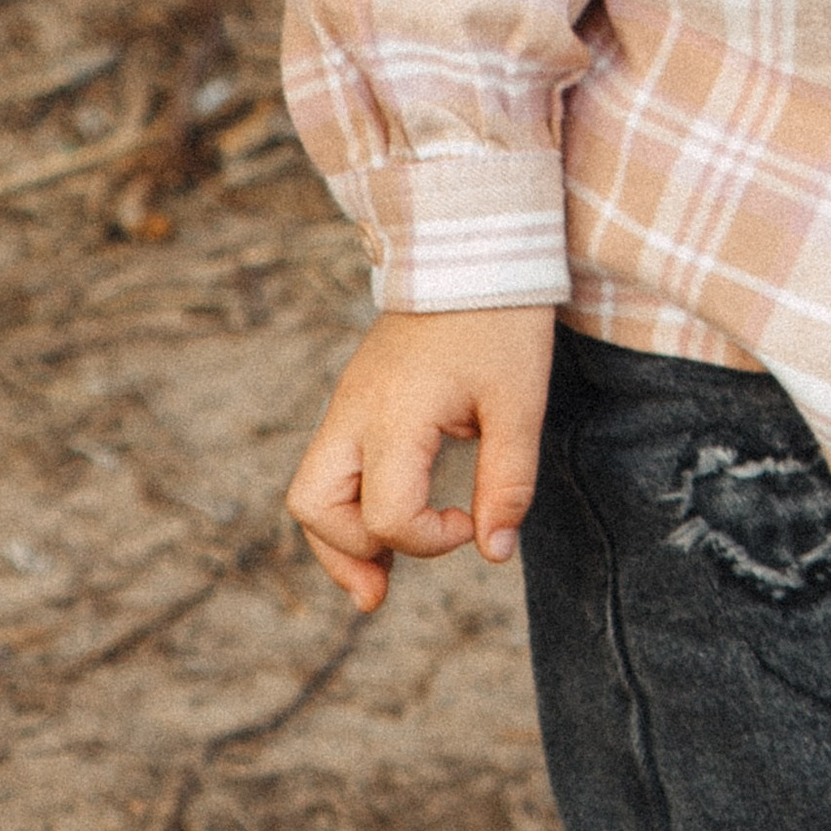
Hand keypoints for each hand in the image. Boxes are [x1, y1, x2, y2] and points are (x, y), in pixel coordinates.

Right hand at [286, 305, 557, 610]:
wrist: (475, 246)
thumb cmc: (501, 320)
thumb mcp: (520, 401)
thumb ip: (508, 480)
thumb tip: (494, 553)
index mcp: (395, 413)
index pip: (387, 512)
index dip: (431, 539)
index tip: (475, 519)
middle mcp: (355, 410)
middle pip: (314, 506)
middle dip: (350, 553)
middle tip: (389, 584)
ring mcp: (348, 401)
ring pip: (310, 491)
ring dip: (339, 538)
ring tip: (377, 576)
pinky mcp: (356, 396)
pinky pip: (330, 466)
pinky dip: (348, 505)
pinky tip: (384, 524)